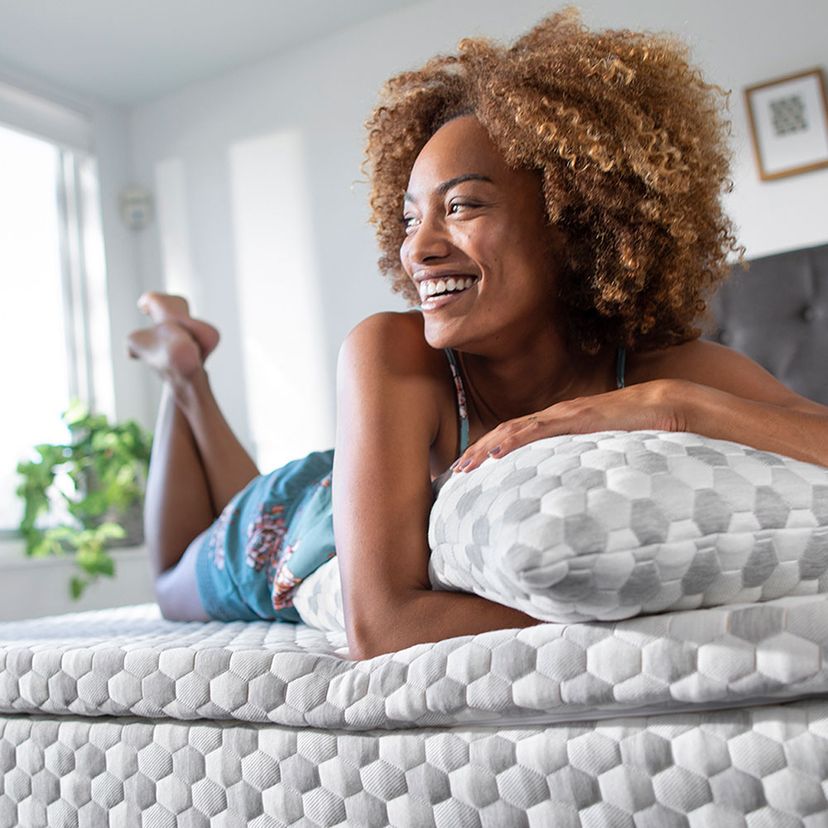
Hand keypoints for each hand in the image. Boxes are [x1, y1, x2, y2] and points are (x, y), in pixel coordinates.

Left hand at [452, 379, 689, 472]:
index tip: (469, 468)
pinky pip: (538, 430)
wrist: (662, 405)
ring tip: (464, 466)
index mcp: (558, 423)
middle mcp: (553, 415)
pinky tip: (496, 454)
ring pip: (513, 431)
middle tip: (453, 472)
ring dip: (485, 448)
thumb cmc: (635, 429)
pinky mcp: (575, 418)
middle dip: (476, 451)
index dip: (488, 450)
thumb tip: (570, 486)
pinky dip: (513, 441)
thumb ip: (581, 461)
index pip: (514, 436)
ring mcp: (562, 415)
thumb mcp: (599, 448)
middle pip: (504, 432)